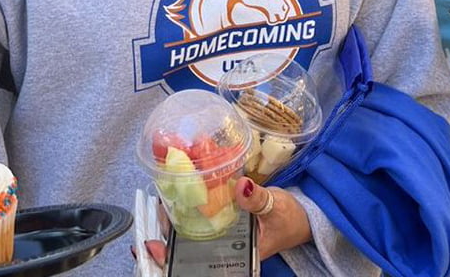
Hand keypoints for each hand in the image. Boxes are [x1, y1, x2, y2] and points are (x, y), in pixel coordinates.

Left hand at [135, 179, 310, 267]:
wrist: (302, 217)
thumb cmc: (290, 219)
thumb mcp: (276, 208)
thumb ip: (258, 200)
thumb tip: (241, 187)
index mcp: (234, 256)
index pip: (195, 263)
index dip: (170, 257)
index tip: (150, 246)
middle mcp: (223, 249)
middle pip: (185, 247)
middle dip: (164, 236)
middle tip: (147, 217)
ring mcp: (221, 235)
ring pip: (189, 231)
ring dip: (172, 217)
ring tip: (156, 199)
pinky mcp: (222, 220)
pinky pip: (200, 215)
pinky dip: (187, 204)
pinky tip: (174, 191)